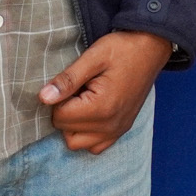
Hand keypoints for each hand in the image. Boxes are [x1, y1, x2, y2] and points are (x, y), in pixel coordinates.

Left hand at [40, 30, 173, 152]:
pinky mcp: (122, 130)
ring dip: (73, 126)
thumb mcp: (94, 56)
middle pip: (66, 132)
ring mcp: (117, 130)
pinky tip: (91, 114)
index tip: (72, 82)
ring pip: (78, 144)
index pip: (60, 118)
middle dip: (64, 112)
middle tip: (77, 90)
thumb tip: (43, 98)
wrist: (152, 48)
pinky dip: (87, 135)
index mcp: (101, 107)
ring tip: (82, 102)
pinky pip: (95, 146)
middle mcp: (110, 125)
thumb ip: (68, 79)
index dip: (59, 98)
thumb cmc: (123, 49)